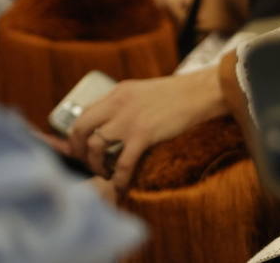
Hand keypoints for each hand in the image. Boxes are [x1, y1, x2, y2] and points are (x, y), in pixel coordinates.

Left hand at [66, 66, 225, 191]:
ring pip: (95, 147)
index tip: (82, 149)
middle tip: (87, 164)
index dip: (77, 135)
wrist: (202, 92)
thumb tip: (112, 126)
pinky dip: (119, 179)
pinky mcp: (144, 134)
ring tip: (106, 174)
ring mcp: (129, 120)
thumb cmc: (179, 94)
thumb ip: (125, 105)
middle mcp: (117, 104)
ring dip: (96, 165)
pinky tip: (122, 186)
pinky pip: (123, 163)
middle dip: (78, 151)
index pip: (84, 113)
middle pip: (80, 129)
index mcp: (117, 93)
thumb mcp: (143, 92)